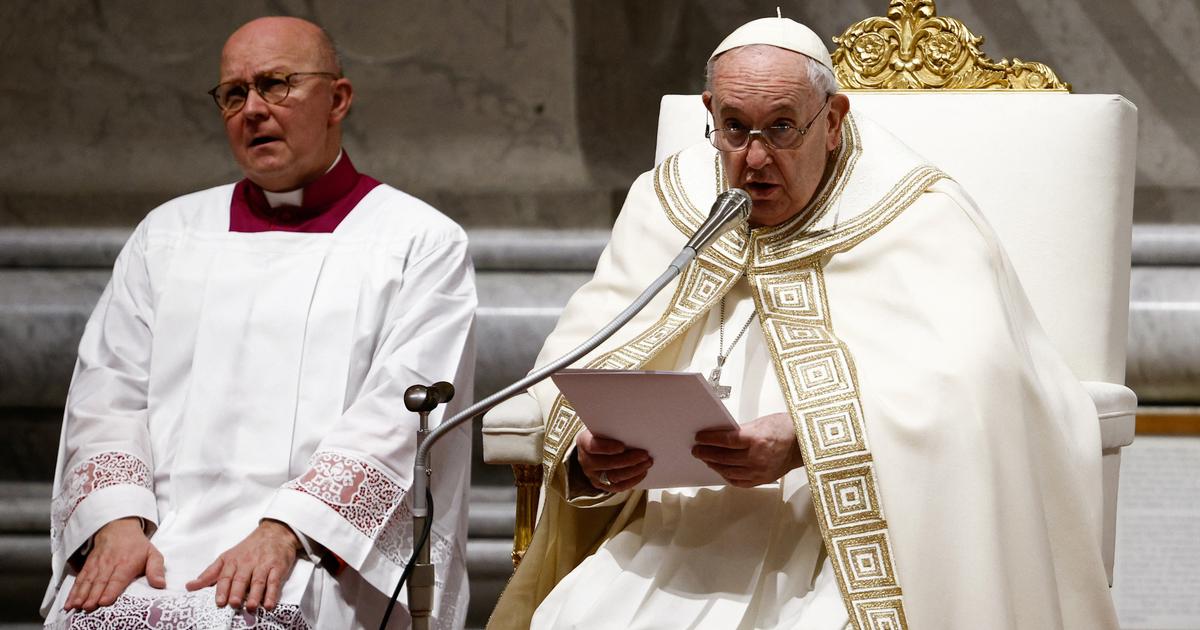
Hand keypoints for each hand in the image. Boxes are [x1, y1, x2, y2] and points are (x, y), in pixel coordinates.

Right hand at [65, 517, 164, 611]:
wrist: (119, 527)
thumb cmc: (137, 545)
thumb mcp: (153, 554)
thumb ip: (156, 569)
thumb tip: (161, 584)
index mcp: (127, 563)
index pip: (118, 578)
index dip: (110, 590)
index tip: (104, 601)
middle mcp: (110, 564)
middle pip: (100, 581)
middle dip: (93, 595)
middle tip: (87, 607)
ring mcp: (97, 564)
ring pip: (87, 581)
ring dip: (80, 594)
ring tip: (75, 606)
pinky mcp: (88, 565)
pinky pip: (80, 578)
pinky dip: (73, 590)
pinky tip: (69, 601)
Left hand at [186, 519, 300, 610]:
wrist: (275, 532)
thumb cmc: (249, 548)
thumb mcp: (227, 557)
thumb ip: (209, 573)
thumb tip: (190, 586)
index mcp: (233, 561)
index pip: (225, 576)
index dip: (222, 589)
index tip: (219, 602)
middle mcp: (247, 563)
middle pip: (241, 579)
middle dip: (237, 592)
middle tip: (234, 604)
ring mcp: (263, 565)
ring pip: (258, 581)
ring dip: (255, 595)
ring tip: (252, 607)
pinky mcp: (277, 568)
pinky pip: (274, 582)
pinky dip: (272, 593)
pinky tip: (269, 604)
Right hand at [575, 428, 652, 492]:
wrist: (592, 450)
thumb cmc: (601, 436)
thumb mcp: (602, 429)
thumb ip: (613, 431)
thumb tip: (634, 432)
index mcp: (584, 443)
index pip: (593, 447)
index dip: (607, 448)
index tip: (622, 446)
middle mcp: (586, 461)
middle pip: (607, 464)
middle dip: (628, 460)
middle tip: (644, 455)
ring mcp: (593, 476)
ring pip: (614, 477)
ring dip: (634, 470)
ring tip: (647, 463)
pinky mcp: (602, 485)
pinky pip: (618, 487)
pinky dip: (633, 480)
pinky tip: (642, 472)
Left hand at [692, 412, 803, 487]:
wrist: (804, 443)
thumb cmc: (785, 429)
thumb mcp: (760, 423)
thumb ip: (740, 431)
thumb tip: (720, 436)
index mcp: (756, 439)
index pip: (725, 441)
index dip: (709, 440)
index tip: (699, 438)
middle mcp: (757, 457)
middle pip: (724, 457)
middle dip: (707, 453)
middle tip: (697, 450)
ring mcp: (760, 471)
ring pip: (729, 471)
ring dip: (714, 465)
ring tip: (706, 459)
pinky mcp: (763, 480)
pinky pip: (740, 482)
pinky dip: (727, 476)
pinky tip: (721, 470)